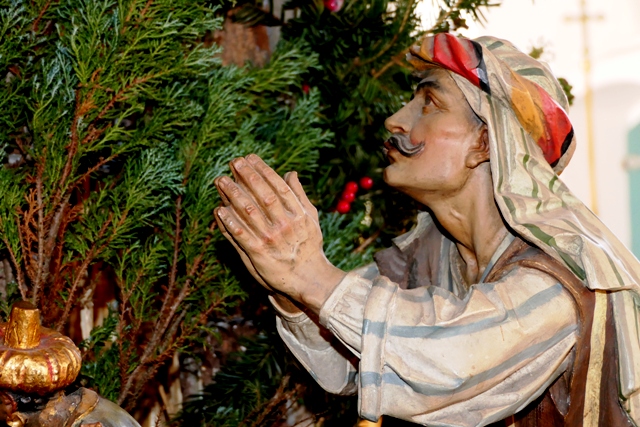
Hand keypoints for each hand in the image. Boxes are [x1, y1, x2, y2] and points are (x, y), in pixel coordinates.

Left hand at [214, 155, 345, 313]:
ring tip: (221, 180)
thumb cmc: (310, 246)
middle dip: (247, 176)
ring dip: (234, 194)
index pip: (278, 186)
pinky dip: (230, 222)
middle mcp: (285, 224)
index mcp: (298, 213)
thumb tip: (291, 173)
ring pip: (249, 212)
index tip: (250, 158)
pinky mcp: (259, 253)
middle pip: (263, 195)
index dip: (263, 170)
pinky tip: (220, 210)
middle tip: (234, 162)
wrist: (309, 278)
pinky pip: (241, 235)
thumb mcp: (311, 218)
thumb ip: (299, 195)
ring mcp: (271, 238)